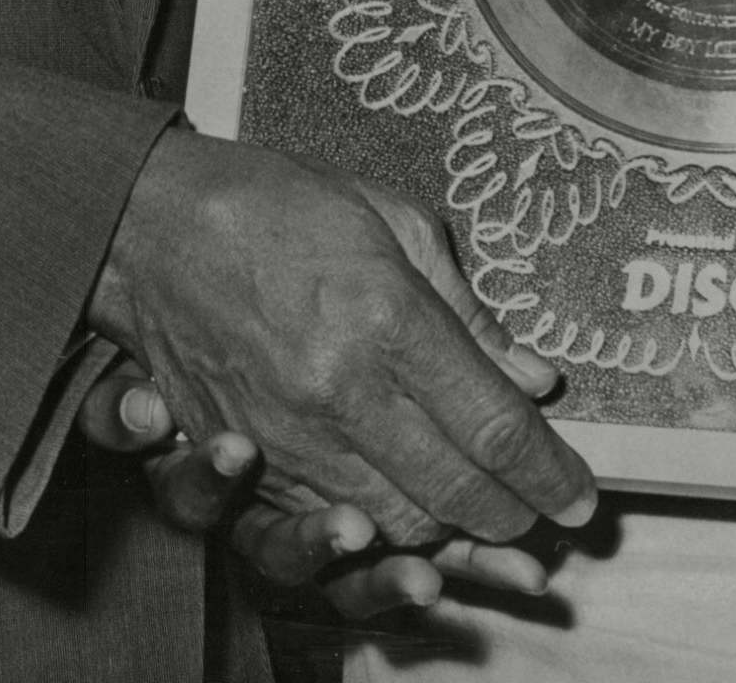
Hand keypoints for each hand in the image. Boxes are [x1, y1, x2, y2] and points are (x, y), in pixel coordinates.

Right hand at [88, 129, 596, 546]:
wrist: (153, 224)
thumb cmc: (276, 203)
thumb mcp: (390, 219)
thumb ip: (468, 306)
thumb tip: (532, 374)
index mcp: (386, 319)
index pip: (493, 427)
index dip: (550, 473)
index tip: (582, 495)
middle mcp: (341, 391)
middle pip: (455, 493)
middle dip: (514, 514)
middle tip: (545, 509)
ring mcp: (289, 435)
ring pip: (398, 523)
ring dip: (453, 530)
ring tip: (486, 511)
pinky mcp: (250, 458)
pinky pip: (332, 524)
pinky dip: (382, 531)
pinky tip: (411, 510)